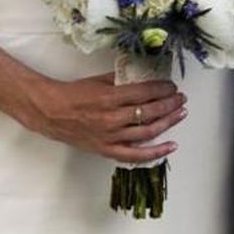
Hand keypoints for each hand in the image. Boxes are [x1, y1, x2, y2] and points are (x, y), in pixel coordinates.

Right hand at [20, 72, 185, 162]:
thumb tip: (144, 77)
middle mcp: (112, 119)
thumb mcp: (98, 81)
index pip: (144, 92)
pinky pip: (135, 155)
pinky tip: (171, 146)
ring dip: (168, 122)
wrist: (51, 113)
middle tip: (181, 98)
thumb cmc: (74, 94)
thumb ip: (121, 80)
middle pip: (149, 112)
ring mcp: (111, 137)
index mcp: (110, 98)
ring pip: (147, 132)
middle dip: (169, 104)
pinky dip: (155, 152)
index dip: (162, 88)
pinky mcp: (107, 150)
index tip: (172, 86)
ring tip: (181, 114)